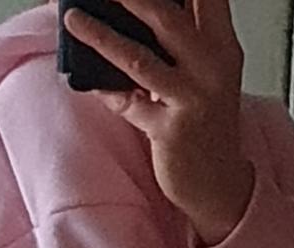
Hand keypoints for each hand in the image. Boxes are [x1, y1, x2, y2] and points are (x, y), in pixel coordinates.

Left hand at [63, 0, 255, 245]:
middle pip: (167, 16)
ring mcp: (193, 100)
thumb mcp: (203, 74)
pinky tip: (87, 80)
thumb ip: (179, 39)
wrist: (219, 185)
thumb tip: (133, 9)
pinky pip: (128, 104)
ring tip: (72, 17)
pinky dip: (105, 91)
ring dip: (101, 36)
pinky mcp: (172, 131)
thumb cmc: (205, 125)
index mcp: (221, 45)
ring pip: (140, 59)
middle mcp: (212, 67)